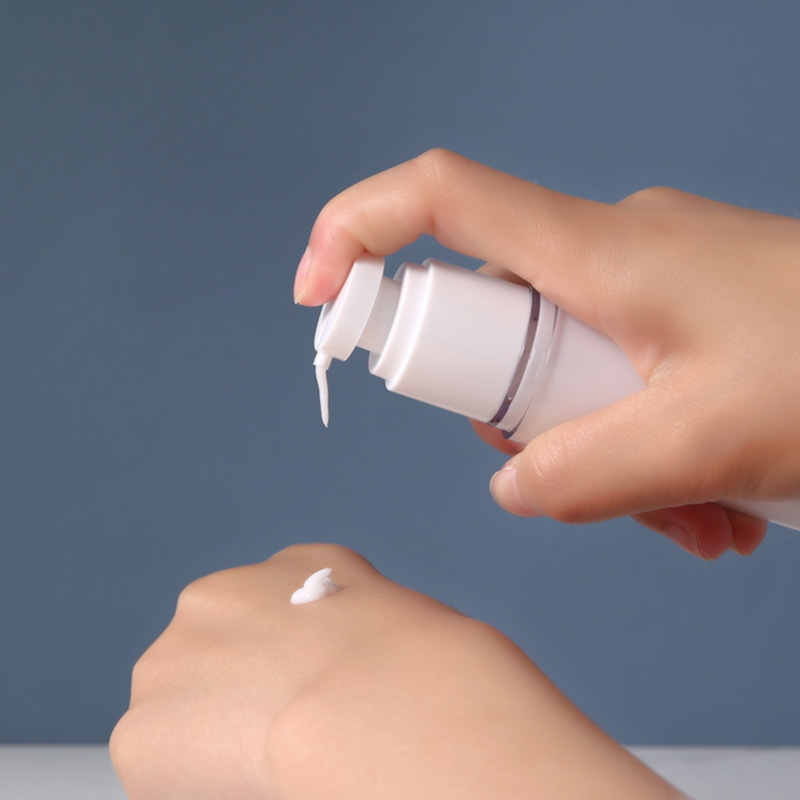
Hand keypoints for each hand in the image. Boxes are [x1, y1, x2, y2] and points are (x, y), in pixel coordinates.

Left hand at [110, 544, 679, 799]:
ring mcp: (180, 656)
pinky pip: (162, 757)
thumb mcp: (412, 628)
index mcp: (299, 565)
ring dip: (214, 731)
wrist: (414, 731)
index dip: (289, 657)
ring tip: (279, 761)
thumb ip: (366, 620)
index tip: (306, 688)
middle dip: (245, 689)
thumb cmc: (443, 688)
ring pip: (180, 700)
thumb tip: (358, 632)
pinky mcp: (149, 729)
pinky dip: (193, 774)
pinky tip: (248, 783)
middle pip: (216, 650)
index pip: (267, 607)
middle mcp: (227, 596)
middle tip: (296, 733)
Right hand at [294, 149, 799, 558]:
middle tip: (591, 480)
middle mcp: (608, 252)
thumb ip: (583, 475)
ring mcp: (641, 282)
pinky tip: (705, 499)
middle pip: (494, 325)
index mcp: (599, 251)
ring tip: (686, 512)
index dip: (357, 234)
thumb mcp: (705, 442)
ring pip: (558, 371)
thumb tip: (513, 485)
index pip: (441, 200)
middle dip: (518, 419)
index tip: (317, 297)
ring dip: (595, 454)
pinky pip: (611, 378)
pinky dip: (637, 447)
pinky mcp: (671, 313)